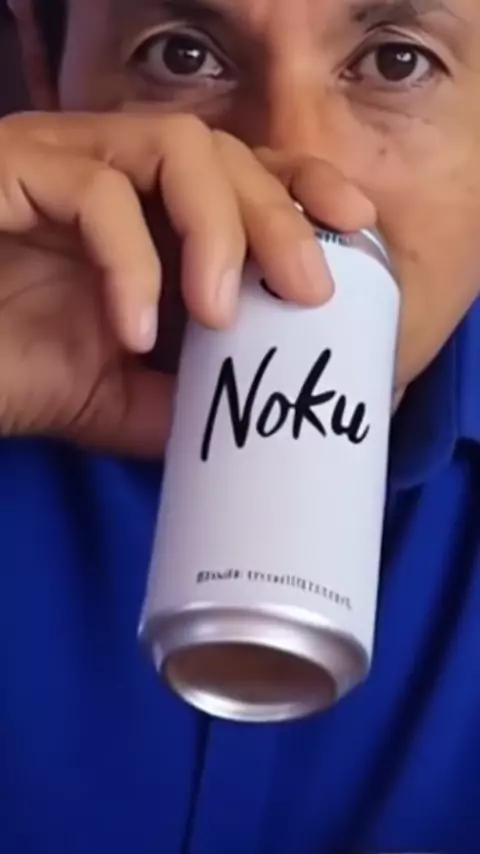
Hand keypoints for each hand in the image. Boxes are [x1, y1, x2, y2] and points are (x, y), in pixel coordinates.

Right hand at [0, 111, 374, 455]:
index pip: (240, 173)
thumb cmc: (12, 370)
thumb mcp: (121, 398)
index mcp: (145, 215)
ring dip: (217, 227)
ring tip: (221, 312)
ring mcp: (61, 163)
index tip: (353, 227)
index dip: (301, 188)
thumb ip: (186, 396)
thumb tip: (259, 415)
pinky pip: (95, 192)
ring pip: (173, 146)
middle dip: (279, 216)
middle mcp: (110, 173)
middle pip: (223, 152)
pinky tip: (133, 329)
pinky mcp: (14, 169)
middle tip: (309, 289)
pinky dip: (130, 261)